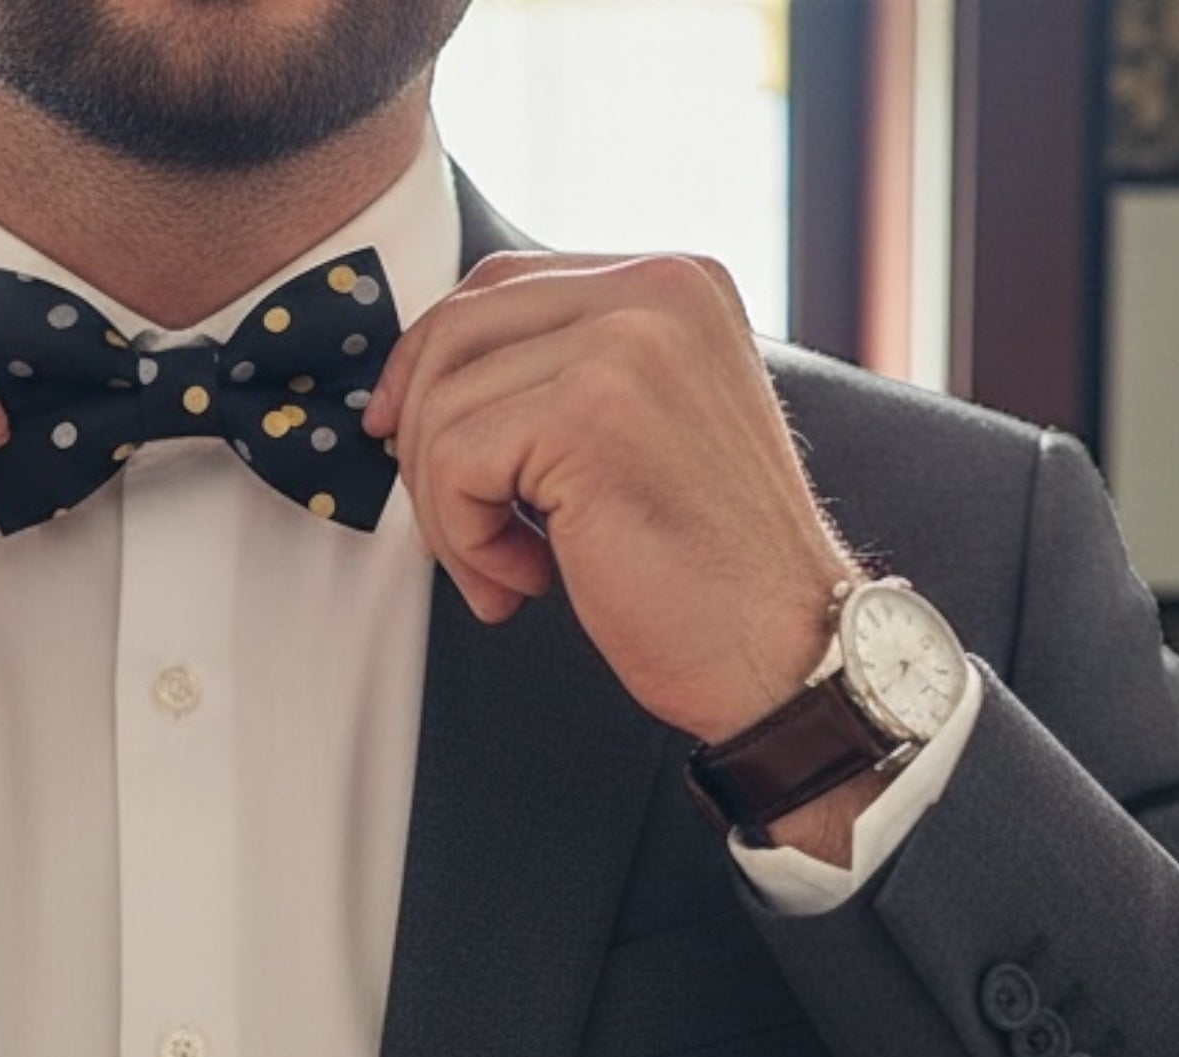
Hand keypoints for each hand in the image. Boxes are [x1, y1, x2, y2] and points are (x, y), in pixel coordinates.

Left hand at [362, 250, 865, 745]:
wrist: (781, 650)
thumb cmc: (705, 571)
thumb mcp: (634, 434)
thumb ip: (560, 378)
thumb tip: (421, 380)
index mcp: (673, 284)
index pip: (497, 284)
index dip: (426, 361)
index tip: (398, 432)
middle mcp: (658, 291)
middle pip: (456, 331)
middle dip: (422, 441)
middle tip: (457, 529)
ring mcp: (627, 343)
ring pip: (443, 406)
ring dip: (448, 513)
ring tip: (507, 570)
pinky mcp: (589, 411)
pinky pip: (454, 462)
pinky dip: (467, 540)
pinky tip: (529, 577)